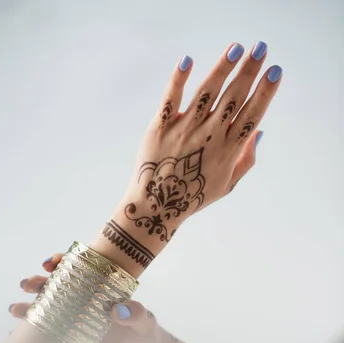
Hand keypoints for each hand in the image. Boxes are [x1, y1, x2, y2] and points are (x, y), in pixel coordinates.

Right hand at [10, 255, 162, 342]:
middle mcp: (83, 303)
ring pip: (47, 311)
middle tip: (28, 284)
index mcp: (99, 290)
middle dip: (39, 283)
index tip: (51, 264)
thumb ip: (137, 314)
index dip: (62, 263)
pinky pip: (47, 337)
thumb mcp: (146, 324)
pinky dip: (31, 334)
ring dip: (29, 307)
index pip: (78, 270)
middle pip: (56, 288)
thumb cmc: (148, 337)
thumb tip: (117, 311)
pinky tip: (15, 334)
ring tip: (15, 309)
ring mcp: (74, 323)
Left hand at [92, 42, 281, 274]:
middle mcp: (209, 136)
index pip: (251, 115)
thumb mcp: (227, 185)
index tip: (275, 71)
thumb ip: (246, 160)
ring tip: (236, 48)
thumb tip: (259, 131)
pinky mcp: (160, 127)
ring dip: (222, 68)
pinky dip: (178, 80)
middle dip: (250, 71)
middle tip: (261, 47)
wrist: (156, 206)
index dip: (265, 92)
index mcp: (228, 150)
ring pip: (206, 93)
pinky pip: (170, 99)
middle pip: (233, 98)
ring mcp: (184, 130)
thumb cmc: (194, 196)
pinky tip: (187, 60)